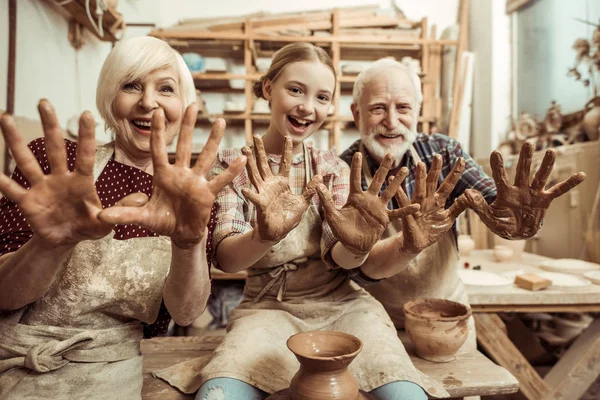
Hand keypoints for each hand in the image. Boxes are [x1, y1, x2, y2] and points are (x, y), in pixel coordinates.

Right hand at [0, 100, 111, 246]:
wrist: (65, 241)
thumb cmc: (88, 226)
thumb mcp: (105, 222)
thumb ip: (121, 209)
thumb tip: (142, 197)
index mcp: (82, 181)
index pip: (86, 155)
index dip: (86, 136)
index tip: (87, 113)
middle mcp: (60, 178)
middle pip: (54, 148)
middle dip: (49, 126)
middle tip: (44, 101)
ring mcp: (42, 188)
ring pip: (27, 161)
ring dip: (16, 142)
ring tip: (6, 119)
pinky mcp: (28, 202)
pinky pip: (12, 190)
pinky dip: (1, 182)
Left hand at [98, 104, 245, 248]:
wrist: (180, 233)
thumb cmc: (162, 221)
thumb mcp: (142, 217)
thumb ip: (124, 214)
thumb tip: (100, 216)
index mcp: (163, 175)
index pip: (158, 149)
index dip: (156, 131)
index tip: (156, 111)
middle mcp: (180, 173)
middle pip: (184, 145)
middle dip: (187, 125)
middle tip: (192, 105)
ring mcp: (196, 181)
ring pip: (205, 156)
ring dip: (212, 139)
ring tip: (219, 121)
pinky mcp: (208, 193)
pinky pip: (220, 180)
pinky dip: (231, 171)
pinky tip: (241, 158)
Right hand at [241, 135, 320, 242]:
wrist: (278, 233)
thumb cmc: (288, 218)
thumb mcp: (303, 202)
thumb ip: (310, 189)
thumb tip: (320, 175)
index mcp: (282, 182)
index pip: (285, 163)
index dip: (286, 150)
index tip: (287, 137)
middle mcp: (270, 184)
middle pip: (264, 163)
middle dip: (260, 150)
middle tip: (256, 136)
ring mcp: (263, 193)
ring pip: (255, 174)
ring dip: (250, 163)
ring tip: (244, 150)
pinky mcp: (260, 205)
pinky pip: (255, 198)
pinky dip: (250, 194)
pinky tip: (245, 189)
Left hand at [316, 152, 419, 254]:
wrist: (352, 246)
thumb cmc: (341, 231)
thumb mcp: (332, 216)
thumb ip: (327, 201)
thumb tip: (317, 185)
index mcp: (355, 197)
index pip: (355, 178)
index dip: (356, 166)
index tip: (358, 153)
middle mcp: (368, 199)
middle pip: (377, 180)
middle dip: (384, 168)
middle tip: (390, 154)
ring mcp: (378, 208)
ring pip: (389, 192)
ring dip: (397, 182)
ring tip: (405, 170)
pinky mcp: (384, 219)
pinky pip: (397, 213)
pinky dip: (406, 210)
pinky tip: (416, 205)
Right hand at [393, 154, 468, 253]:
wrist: (418, 244)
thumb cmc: (432, 230)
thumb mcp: (448, 218)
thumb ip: (459, 207)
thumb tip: (471, 194)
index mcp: (438, 201)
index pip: (448, 184)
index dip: (455, 173)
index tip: (461, 159)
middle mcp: (427, 200)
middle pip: (432, 182)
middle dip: (435, 169)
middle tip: (438, 156)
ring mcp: (417, 207)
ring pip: (419, 189)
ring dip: (419, 177)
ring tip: (420, 164)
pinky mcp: (408, 215)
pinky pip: (403, 204)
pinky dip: (399, 194)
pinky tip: (395, 184)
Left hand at [465, 142, 585, 238]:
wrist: (515, 233)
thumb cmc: (500, 223)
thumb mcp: (488, 216)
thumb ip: (478, 205)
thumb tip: (466, 193)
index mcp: (504, 192)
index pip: (500, 176)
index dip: (498, 166)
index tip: (495, 152)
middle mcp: (520, 189)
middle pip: (523, 171)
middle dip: (525, 158)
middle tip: (527, 143)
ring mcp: (533, 193)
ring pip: (541, 177)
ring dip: (546, 165)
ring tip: (552, 151)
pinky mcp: (545, 200)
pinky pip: (558, 191)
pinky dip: (569, 184)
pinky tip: (581, 175)